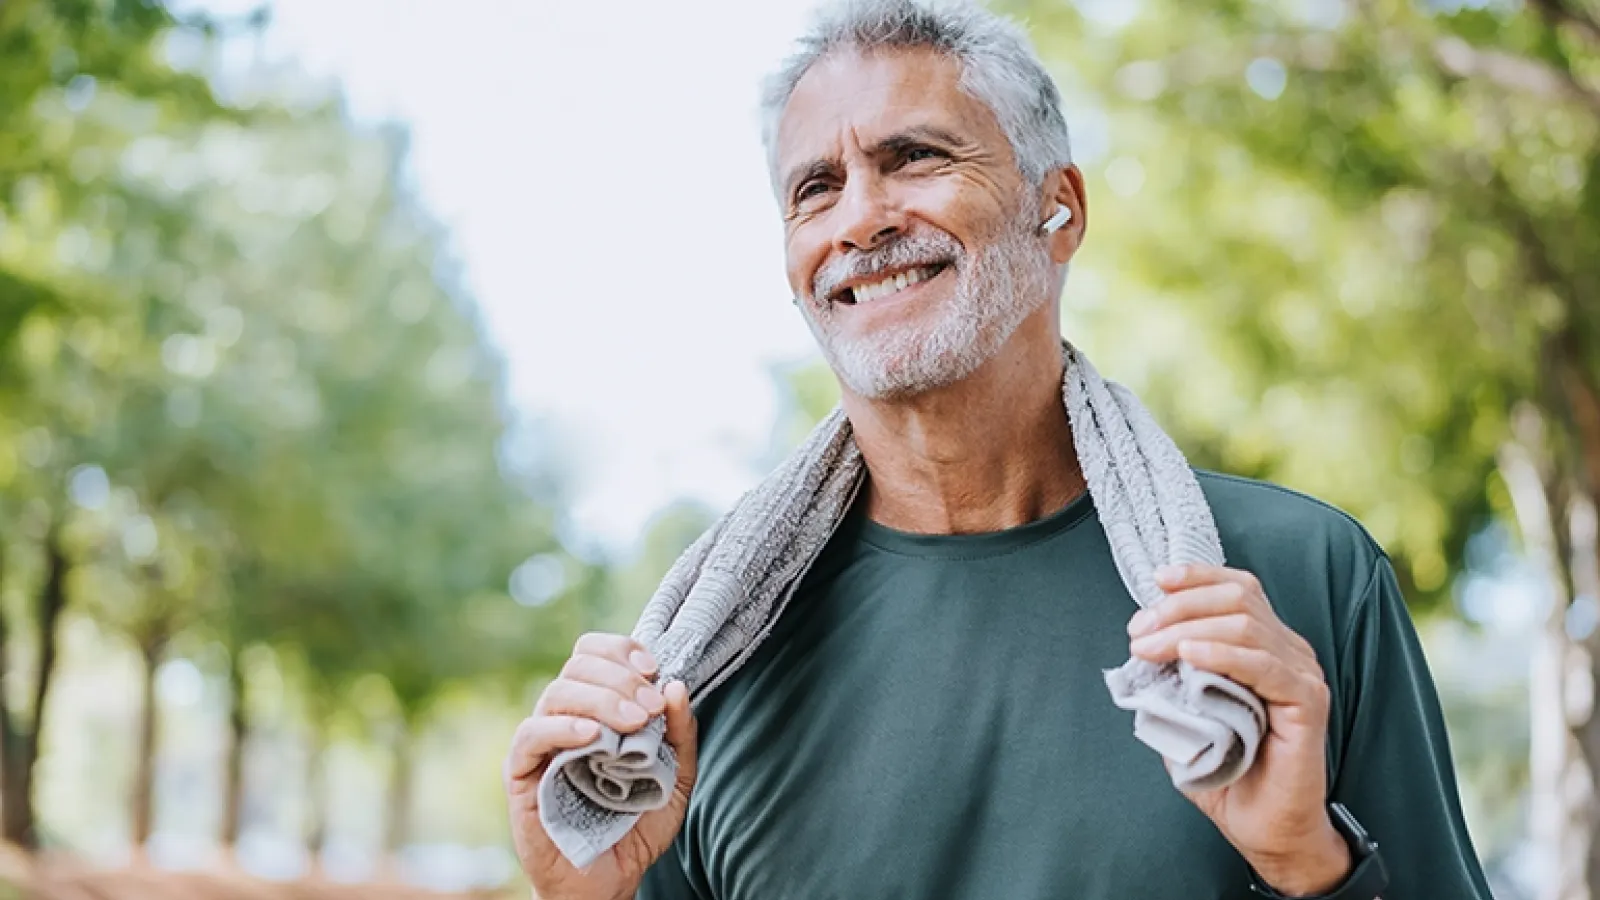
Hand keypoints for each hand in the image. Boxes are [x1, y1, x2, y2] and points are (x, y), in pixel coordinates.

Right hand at [504, 632, 698, 899]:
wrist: (608, 882)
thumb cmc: (636, 827)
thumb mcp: (675, 779)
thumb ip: (680, 735)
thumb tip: (676, 686)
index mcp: (597, 710)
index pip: (595, 654)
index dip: (622, 650)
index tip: (653, 670)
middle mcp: (567, 719)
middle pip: (578, 665)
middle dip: (620, 677)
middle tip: (649, 707)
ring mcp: (542, 744)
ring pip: (557, 692)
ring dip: (601, 699)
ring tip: (633, 722)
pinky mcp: (523, 773)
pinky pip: (530, 735)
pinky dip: (562, 728)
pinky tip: (593, 738)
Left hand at [1128, 565, 1350, 895]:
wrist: (1264, 827)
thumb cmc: (1229, 772)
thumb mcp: (1187, 714)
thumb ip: (1172, 677)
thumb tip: (1142, 646)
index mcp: (1265, 645)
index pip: (1238, 589)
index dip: (1197, 577)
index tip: (1156, 582)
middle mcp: (1288, 651)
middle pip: (1238, 598)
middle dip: (1179, 605)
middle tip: (1138, 632)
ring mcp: (1301, 674)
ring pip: (1246, 624)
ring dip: (1187, 627)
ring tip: (1149, 648)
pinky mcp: (1308, 702)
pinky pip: (1264, 665)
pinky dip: (1223, 653)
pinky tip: (1190, 654)